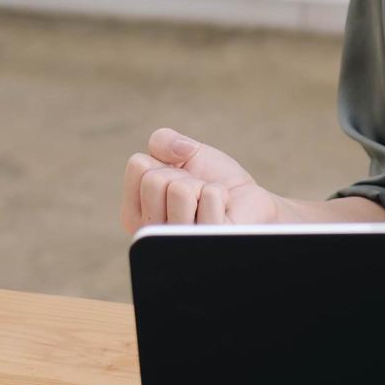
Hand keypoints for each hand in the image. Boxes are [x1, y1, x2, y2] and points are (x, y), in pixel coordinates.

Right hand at [120, 128, 281, 231]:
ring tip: (207, 202)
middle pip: (155, 179)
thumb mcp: (185, 153)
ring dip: (203, 187)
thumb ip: (162, 141)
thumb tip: (175, 151)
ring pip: (180, 190)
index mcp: (135, 212)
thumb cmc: (213, 180)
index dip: (166, 162)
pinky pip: (209, 197)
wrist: (249, 202)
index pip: (138, 165)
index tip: (180, 176)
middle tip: (197, 191)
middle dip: (184, 176)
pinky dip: (221, 194)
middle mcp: (149, 233)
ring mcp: (176, 242)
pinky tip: (222, 210)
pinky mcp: (204, 243)